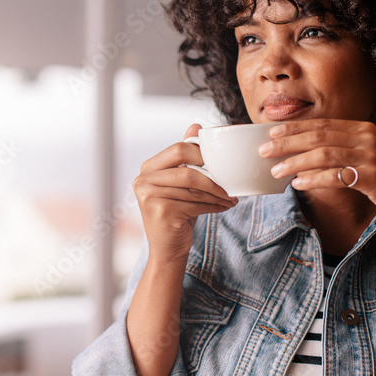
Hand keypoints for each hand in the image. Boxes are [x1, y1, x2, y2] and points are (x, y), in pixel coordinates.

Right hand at [132, 124, 237, 262]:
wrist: (167, 250)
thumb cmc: (177, 214)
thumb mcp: (181, 184)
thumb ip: (186, 157)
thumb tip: (196, 125)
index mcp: (147, 168)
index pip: (178, 149)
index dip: (203, 153)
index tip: (221, 163)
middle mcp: (143, 180)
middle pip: (187, 167)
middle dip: (213, 175)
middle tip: (230, 181)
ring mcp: (149, 196)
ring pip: (194, 187)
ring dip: (218, 193)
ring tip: (232, 197)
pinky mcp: (161, 211)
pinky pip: (196, 203)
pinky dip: (215, 205)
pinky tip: (225, 207)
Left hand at [259, 119, 375, 228]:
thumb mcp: (370, 157)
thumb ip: (345, 150)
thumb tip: (308, 154)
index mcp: (365, 129)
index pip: (322, 125)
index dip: (295, 128)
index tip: (271, 133)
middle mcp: (367, 139)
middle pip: (318, 136)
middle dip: (287, 142)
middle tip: (264, 150)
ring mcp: (371, 158)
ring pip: (323, 155)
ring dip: (295, 162)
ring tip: (275, 171)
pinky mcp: (373, 178)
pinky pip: (335, 176)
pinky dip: (313, 179)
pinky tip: (298, 185)